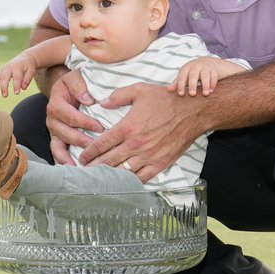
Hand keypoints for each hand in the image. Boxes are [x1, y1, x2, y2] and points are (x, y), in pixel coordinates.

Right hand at [0, 52, 36, 97]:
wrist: (23, 58)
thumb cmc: (28, 66)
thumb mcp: (31, 70)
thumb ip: (28, 79)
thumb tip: (23, 88)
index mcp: (17, 67)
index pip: (16, 77)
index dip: (16, 85)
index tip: (17, 93)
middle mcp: (8, 68)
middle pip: (4, 77)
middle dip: (3, 87)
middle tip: (5, 96)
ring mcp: (2, 70)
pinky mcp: (0, 72)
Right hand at [46, 68, 102, 165]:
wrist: (66, 88)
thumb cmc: (74, 83)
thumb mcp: (75, 77)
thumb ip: (79, 85)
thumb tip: (88, 100)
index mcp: (56, 102)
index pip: (70, 115)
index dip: (85, 123)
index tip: (101, 128)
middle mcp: (51, 118)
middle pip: (65, 132)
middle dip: (82, 140)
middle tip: (97, 146)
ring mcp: (53, 130)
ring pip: (59, 145)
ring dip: (72, 155)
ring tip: (84, 163)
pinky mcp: (56, 138)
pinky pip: (56, 152)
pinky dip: (62, 161)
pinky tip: (73, 169)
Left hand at [80, 84, 203, 181]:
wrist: (192, 111)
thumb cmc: (166, 99)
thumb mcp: (139, 90)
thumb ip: (118, 96)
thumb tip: (102, 103)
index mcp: (127, 127)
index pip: (101, 144)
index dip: (89, 153)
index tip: (82, 157)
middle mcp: (135, 145)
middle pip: (108, 161)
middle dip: (94, 168)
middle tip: (84, 172)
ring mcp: (148, 156)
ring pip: (123, 172)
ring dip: (109, 177)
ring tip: (99, 180)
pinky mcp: (160, 163)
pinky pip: (141, 177)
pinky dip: (130, 181)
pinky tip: (123, 182)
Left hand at [172, 57, 225, 95]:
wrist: (209, 62)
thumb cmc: (193, 71)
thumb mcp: (185, 75)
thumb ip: (177, 83)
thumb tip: (168, 90)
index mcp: (187, 68)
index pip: (182, 76)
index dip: (180, 85)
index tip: (181, 94)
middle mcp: (196, 66)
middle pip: (193, 75)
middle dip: (192, 85)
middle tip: (192, 94)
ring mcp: (206, 67)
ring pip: (205, 75)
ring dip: (205, 85)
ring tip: (205, 94)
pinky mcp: (214, 70)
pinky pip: (214, 76)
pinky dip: (213, 83)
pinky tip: (211, 91)